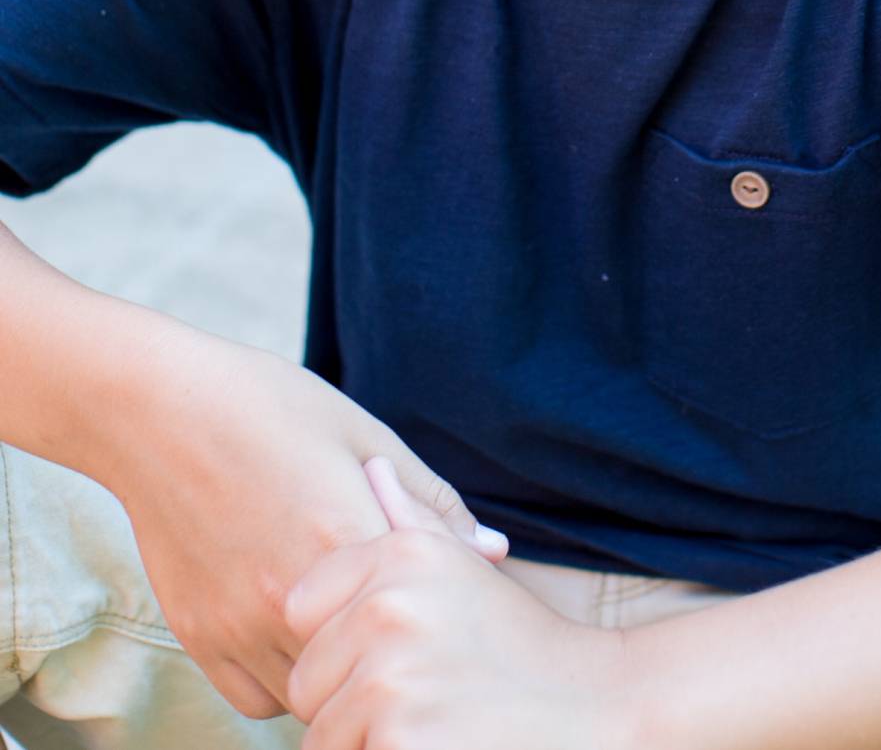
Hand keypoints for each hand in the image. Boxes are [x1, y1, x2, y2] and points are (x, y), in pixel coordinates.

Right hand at [105, 321, 509, 720]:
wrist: (158, 411)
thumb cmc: (269, 407)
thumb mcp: (363, 433)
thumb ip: (430, 502)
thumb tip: (495, 551)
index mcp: (347, 535)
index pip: (426, 606)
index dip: (442, 602)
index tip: (441, 594)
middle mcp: (295, 595)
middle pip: (374, 658)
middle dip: (391, 639)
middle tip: (392, 608)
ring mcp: (242, 625)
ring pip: (318, 689)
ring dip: (338, 661)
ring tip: (340, 608)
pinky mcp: (202, 639)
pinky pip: (259, 699)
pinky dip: (283, 675)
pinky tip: (288, 623)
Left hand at [284, 455, 632, 749]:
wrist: (596, 709)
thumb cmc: (523, 643)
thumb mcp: (464, 569)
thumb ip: (410, 517)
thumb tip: (374, 466)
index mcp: (400, 555)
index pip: (300, 608)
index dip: (336, 645)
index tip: (391, 656)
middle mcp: (389, 607)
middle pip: (306, 680)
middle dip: (346, 704)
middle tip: (419, 701)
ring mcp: (391, 679)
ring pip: (322, 736)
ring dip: (365, 745)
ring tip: (430, 728)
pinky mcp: (400, 743)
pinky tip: (434, 747)